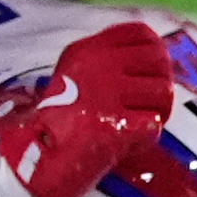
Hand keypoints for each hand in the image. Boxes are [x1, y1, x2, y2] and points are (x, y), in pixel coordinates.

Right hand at [0, 19, 177, 196]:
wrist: (33, 161)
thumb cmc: (57, 120)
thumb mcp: (73, 75)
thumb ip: (105, 63)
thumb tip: (151, 56)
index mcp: (89, 50)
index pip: (142, 35)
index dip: (154, 52)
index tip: (151, 71)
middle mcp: (101, 67)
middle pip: (159, 62)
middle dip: (161, 82)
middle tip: (150, 103)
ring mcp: (109, 96)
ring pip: (163, 93)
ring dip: (157, 110)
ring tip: (141, 124)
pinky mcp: (115, 127)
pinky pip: (153, 125)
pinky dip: (147, 136)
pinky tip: (131, 143)